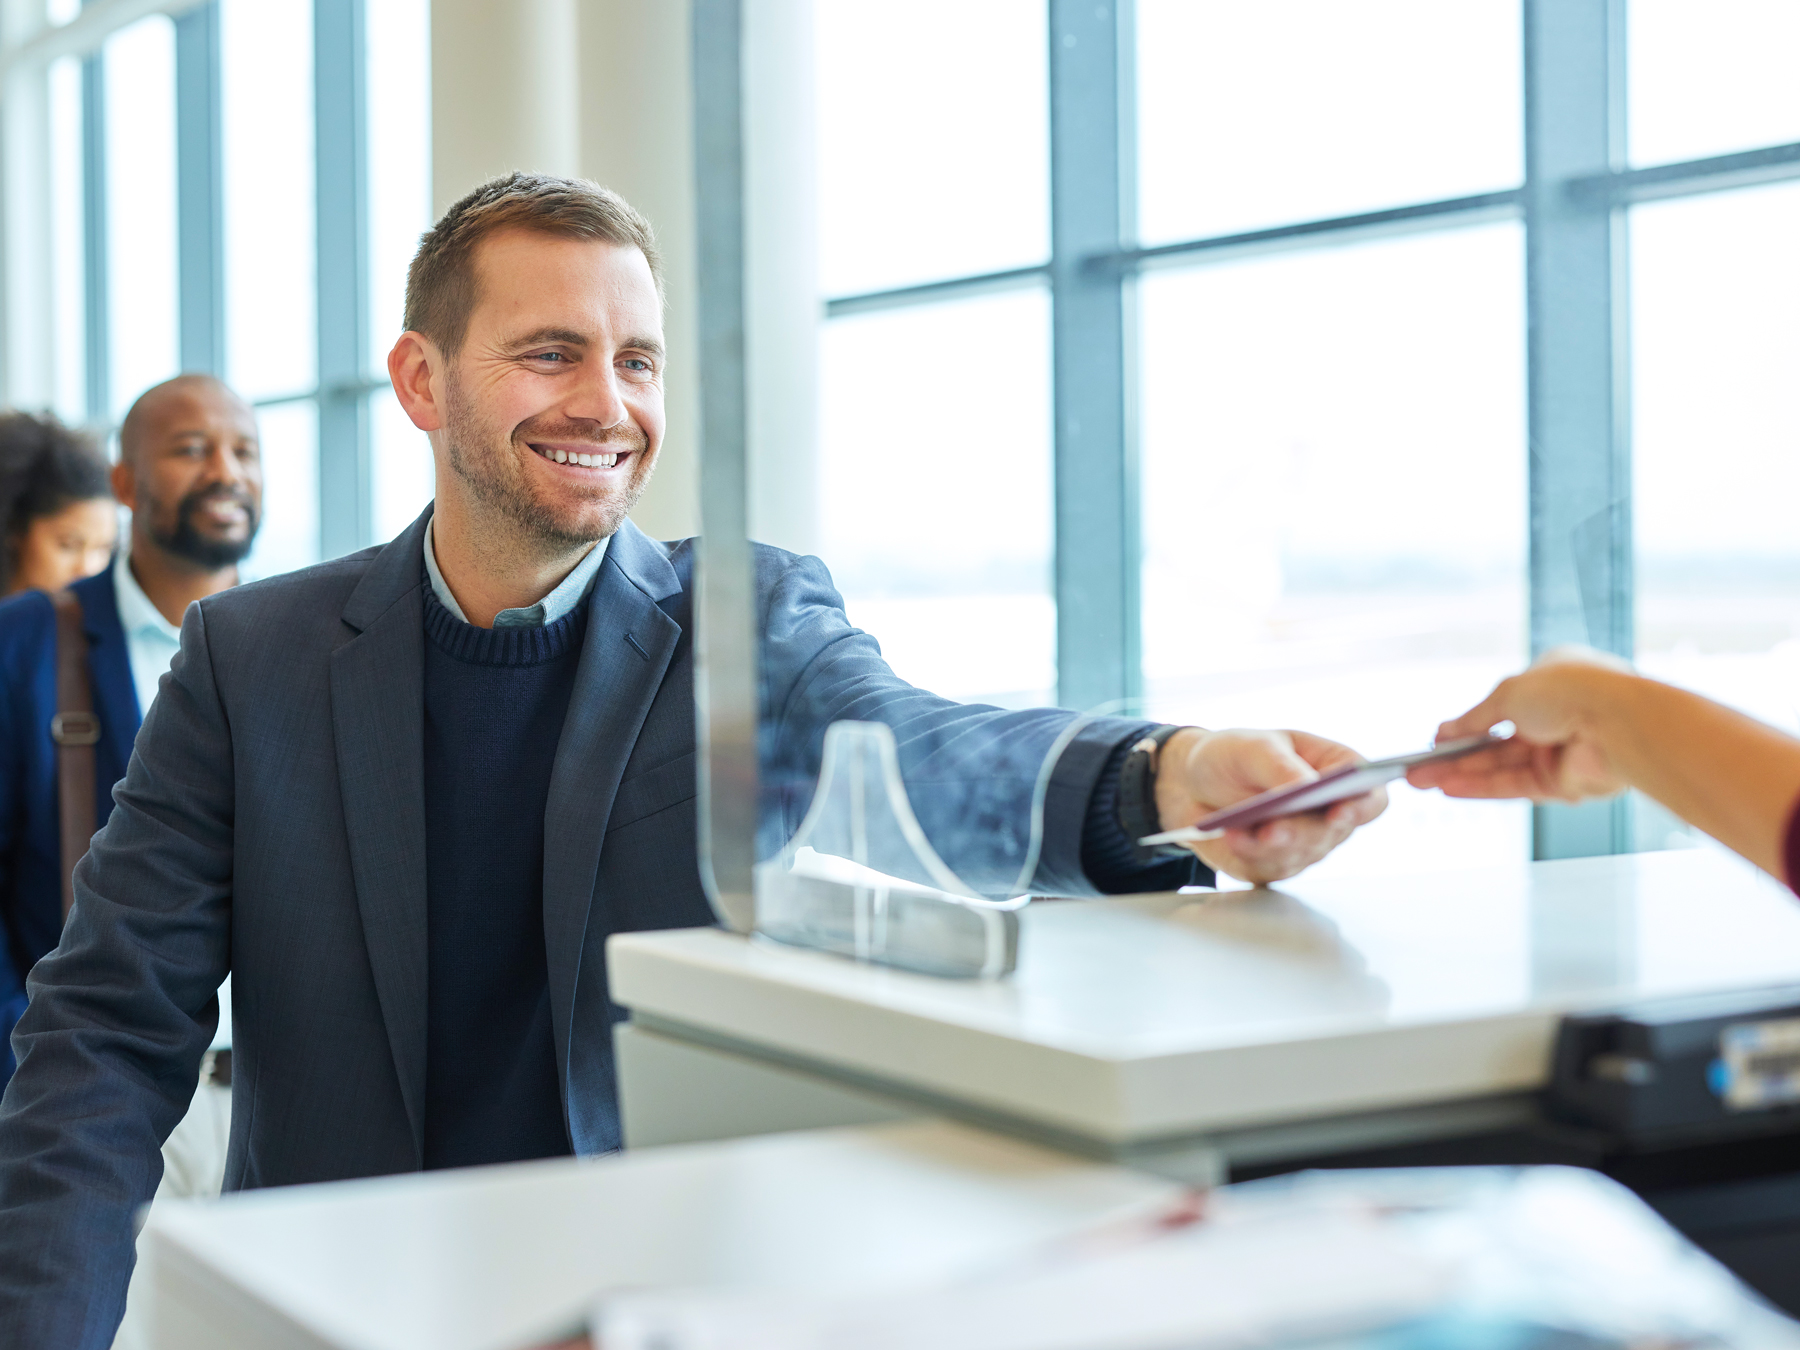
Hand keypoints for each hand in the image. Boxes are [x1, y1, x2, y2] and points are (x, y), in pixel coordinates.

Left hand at [1154, 727, 1385, 884]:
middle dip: (1302, 832)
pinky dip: (1247, 853)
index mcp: (1337, 775)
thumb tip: (1306, 788)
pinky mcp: (1272, 865)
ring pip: (1299, 854)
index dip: (1361, 808)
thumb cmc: (1235, 755)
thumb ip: (1282, 766)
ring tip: (1243, 831)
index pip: (1370, 798)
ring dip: (1271, 846)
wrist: (1191, 782)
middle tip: (1276, 828)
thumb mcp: (1255, 747)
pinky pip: (1267, 868)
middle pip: (1333, 833)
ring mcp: (1302, 844)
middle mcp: (1327, 815)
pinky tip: (1231, 837)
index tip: (1340, 811)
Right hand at [1406, 646, 1632, 802]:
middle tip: (1417, 769)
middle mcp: (1556, 717)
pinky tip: (1449, 789)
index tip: (1437, 738)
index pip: (1501, 706)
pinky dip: (1481, 788)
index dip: (1467, 724)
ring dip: (1460, 774)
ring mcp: (1559, 752)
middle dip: (1454, 756)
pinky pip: (1514, 786)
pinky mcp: (1563, 784)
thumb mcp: (1507, 694)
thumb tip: (1445, 730)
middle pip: (1494, 742)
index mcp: (1550, 681)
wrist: (1619, 723)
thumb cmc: (1570, 691)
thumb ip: (1474, 718)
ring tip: (1421, 782)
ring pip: (1499, 767)